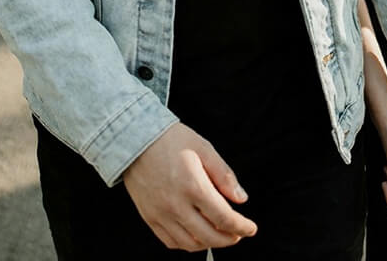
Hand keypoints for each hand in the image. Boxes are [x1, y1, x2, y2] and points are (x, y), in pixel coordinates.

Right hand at [123, 122, 256, 250]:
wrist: (135, 140)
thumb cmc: (170, 140)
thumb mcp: (204, 148)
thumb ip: (224, 175)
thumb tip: (241, 198)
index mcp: (193, 185)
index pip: (224, 217)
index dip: (241, 226)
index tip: (251, 228)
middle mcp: (176, 204)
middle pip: (209, 236)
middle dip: (229, 239)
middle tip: (238, 233)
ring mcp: (161, 214)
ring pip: (190, 244)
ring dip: (209, 244)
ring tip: (220, 235)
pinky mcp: (149, 218)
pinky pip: (170, 242)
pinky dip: (187, 245)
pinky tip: (197, 236)